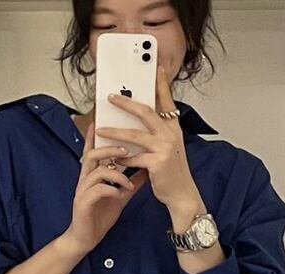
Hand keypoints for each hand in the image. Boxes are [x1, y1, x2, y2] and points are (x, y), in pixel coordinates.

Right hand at [62, 120, 148, 254]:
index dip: (97, 137)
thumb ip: (131, 182)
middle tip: (126, 150)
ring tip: (127, 180)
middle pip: (93, 155)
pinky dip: (111, 190)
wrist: (86, 238)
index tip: (104, 121)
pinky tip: (120, 195)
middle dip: (110, 150)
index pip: (94, 151)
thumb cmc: (99, 216)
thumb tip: (145, 169)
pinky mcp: (83, 203)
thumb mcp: (120, 196)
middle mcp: (85, 180)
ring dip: (115, 173)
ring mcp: (83, 191)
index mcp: (93, 176)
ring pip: (96, 171)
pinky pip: (97, 190)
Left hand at [95, 65, 198, 209]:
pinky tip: (114, 158)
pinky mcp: (157, 163)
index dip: (161, 84)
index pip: (167, 101)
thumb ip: (157, 134)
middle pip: (146, 112)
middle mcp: (171, 134)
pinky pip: (133, 157)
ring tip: (102, 129)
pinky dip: (122, 158)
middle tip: (111, 97)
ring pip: (135, 135)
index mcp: (174, 128)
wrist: (182, 195)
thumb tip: (137, 123)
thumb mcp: (168, 148)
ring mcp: (164, 148)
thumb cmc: (172, 173)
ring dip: (115, 131)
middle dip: (126, 103)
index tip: (155, 67)